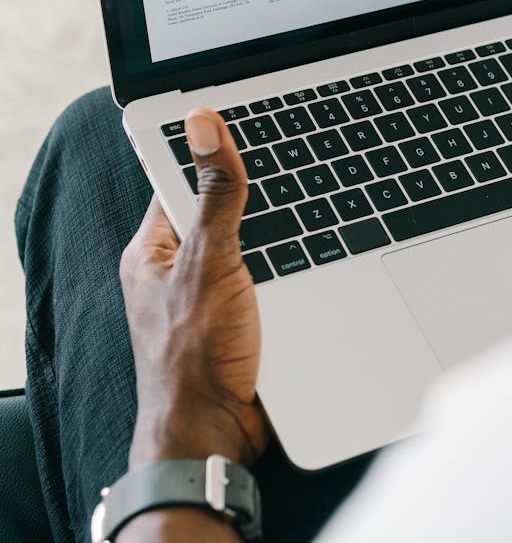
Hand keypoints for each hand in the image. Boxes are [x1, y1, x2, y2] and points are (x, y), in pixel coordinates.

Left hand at [119, 108, 269, 468]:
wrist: (217, 439)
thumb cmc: (197, 358)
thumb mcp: (209, 260)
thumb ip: (214, 191)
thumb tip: (202, 122)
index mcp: (152, 249)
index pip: (181, 180)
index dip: (214, 157)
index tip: (251, 137)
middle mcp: (176, 270)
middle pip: (220, 211)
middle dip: (256, 204)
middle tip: (290, 185)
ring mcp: (207, 296)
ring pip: (252, 247)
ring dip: (277, 244)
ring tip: (304, 231)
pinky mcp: (237, 321)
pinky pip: (267, 281)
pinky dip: (286, 275)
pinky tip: (308, 271)